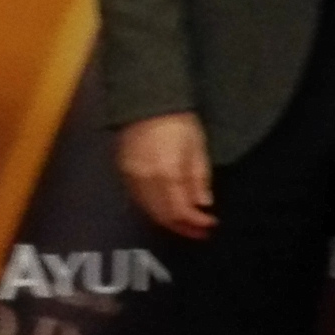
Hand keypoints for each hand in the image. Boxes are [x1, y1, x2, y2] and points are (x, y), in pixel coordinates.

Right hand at [116, 112, 215, 237]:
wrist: (146, 102)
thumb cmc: (179, 122)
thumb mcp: (197, 146)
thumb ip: (199, 177)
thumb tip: (203, 204)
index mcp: (167, 173)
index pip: (180, 210)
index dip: (196, 222)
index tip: (211, 225)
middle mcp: (146, 181)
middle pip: (163, 216)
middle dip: (183, 227)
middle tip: (200, 233)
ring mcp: (131, 179)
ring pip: (149, 211)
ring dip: (169, 222)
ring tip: (187, 225)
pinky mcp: (123, 174)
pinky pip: (139, 201)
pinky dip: (155, 210)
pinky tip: (168, 210)